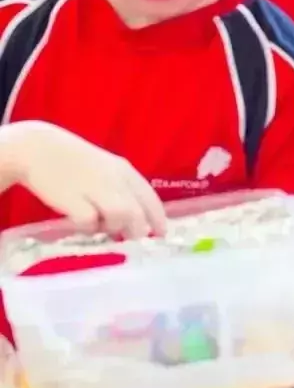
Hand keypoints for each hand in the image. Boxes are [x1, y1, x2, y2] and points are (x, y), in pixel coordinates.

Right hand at [0, 122, 165, 235]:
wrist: (37, 149)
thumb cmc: (70, 161)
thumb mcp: (103, 169)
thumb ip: (118, 189)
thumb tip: (132, 219)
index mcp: (123, 170)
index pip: (149, 197)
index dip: (158, 218)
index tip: (162, 234)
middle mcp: (114, 178)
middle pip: (138, 212)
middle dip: (137, 230)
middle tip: (129, 239)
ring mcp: (95, 188)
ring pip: (121, 217)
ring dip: (113, 228)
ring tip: (99, 226)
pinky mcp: (74, 199)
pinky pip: (91, 223)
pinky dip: (88, 228)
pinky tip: (79, 222)